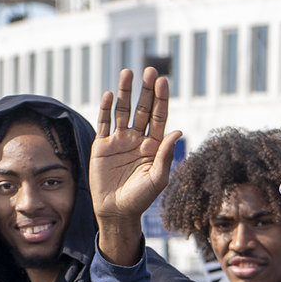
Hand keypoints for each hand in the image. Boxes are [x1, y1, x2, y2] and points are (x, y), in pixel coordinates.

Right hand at [91, 66, 182, 264]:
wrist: (115, 211)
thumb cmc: (140, 199)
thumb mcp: (157, 179)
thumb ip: (166, 155)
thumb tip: (179, 132)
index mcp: (154, 146)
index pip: (159, 117)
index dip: (161, 99)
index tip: (163, 81)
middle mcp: (137, 139)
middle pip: (143, 109)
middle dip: (146, 90)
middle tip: (150, 70)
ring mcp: (119, 141)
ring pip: (122, 111)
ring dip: (125, 93)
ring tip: (127, 73)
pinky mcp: (102, 146)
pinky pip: (104, 123)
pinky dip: (106, 109)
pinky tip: (109, 95)